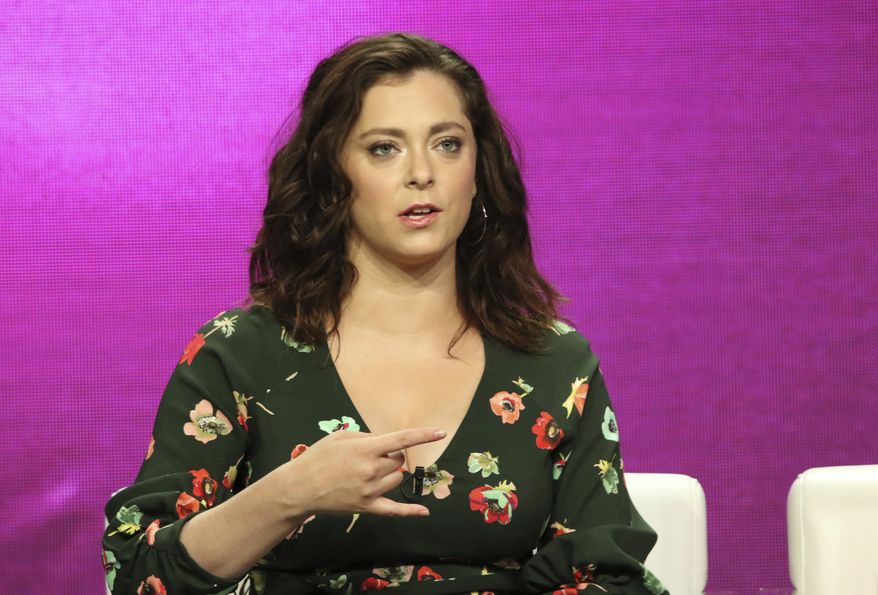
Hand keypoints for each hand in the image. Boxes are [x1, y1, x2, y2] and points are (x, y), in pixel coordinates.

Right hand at [282, 427, 446, 517]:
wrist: (300, 487)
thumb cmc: (319, 457)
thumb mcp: (341, 437)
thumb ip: (367, 437)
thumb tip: (386, 442)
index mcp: (366, 450)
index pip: (401, 440)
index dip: (423, 435)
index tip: (441, 432)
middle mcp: (371, 470)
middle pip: (398, 460)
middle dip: (389, 455)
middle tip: (368, 457)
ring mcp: (371, 491)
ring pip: (397, 478)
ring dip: (390, 473)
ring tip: (367, 472)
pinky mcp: (367, 507)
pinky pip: (394, 510)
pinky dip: (410, 511)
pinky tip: (425, 512)